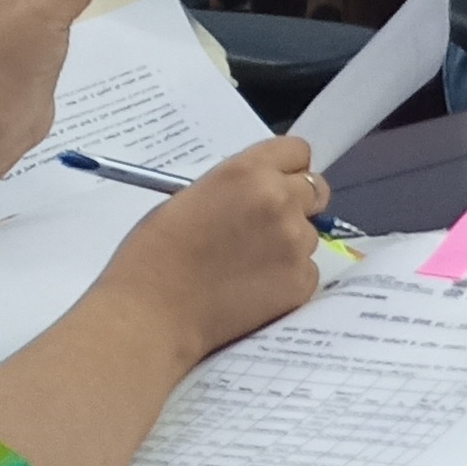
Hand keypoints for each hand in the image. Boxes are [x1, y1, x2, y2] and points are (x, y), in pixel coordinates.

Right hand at [101, 138, 329, 360]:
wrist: (151, 314)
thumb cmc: (154, 255)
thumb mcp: (190, 197)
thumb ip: (235, 188)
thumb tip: (257, 193)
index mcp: (247, 172)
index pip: (297, 151)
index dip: (288, 169)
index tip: (278, 183)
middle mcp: (280, 200)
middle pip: (315, 189)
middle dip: (297, 203)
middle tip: (266, 226)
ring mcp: (296, 242)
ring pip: (310, 234)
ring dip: (289, 243)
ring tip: (246, 265)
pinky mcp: (302, 281)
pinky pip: (307, 270)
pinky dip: (288, 278)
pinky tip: (253, 289)